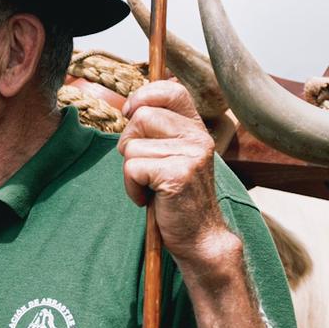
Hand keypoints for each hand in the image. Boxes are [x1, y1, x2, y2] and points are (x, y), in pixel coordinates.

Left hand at [118, 80, 240, 270]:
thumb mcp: (173, 156)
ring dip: (130, 171)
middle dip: (128, 143)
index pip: (171, 90)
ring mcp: (190, 155)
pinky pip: (132, 168)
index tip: (131, 113)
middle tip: (142, 168)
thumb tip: (131, 106)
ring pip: (132, 146)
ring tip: (149, 187)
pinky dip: (131, 188)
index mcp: (196, 129)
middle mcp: (197, 137)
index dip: (144, 96)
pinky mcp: (177, 175)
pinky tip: (148, 199)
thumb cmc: (177, 198)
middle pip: (141, 117)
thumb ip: (160, 131)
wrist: (200, 237)